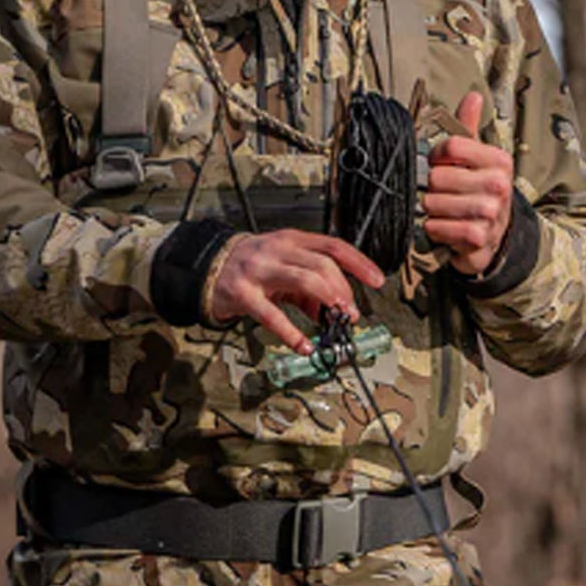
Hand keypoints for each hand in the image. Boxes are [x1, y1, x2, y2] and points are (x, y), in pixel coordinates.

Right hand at [207, 229, 384, 350]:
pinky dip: (292, 334)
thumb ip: (311, 288)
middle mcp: (278, 250)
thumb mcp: (285, 268)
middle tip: (350, 312)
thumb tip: (337, 311)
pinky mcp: (243, 294)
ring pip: (304, 280)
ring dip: (326, 301)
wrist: (208, 267)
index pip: (334, 246)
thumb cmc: (254, 266)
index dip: (359, 263)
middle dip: (342, 290)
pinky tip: (304, 346)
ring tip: (335, 321)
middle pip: (323, 264)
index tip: (378, 280)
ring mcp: (260, 270)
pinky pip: (272, 316)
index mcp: (292, 240)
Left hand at [424, 92, 513, 275]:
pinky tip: (445, 227)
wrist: (497, 234)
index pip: (451, 146)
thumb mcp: (477, 158)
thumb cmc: (479, 190)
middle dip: (432, 187)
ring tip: (444, 211)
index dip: (436, 156)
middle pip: (437, 177)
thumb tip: (473, 96)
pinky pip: (437, 227)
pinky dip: (434, 229)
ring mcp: (490, 213)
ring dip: (431, 210)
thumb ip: (469, 127)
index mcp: (498, 160)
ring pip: (433, 203)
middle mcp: (498, 185)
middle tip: (443, 193)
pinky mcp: (479, 239)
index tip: (440, 164)